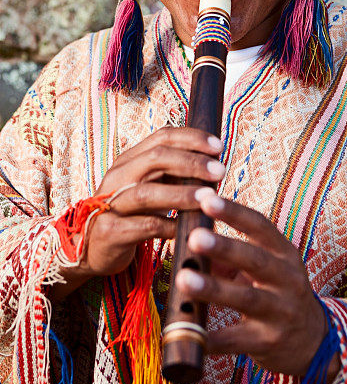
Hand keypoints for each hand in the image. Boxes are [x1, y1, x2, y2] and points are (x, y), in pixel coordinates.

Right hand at [54, 128, 224, 297]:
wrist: (89, 247)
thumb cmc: (130, 214)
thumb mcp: (151, 187)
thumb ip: (176, 175)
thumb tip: (214, 165)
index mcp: (130, 160)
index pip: (162, 137)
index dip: (192, 138)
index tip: (219, 147)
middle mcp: (118, 176)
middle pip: (156, 158)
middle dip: (191, 162)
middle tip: (219, 171)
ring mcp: (110, 203)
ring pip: (147, 193)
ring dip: (181, 194)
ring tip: (208, 198)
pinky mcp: (109, 231)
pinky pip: (143, 226)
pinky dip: (169, 227)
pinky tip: (188, 229)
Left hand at [175, 189, 334, 377]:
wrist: (314, 340)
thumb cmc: (279, 293)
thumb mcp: (267, 268)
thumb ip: (231, 255)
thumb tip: (191, 239)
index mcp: (284, 254)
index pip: (260, 227)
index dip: (234, 212)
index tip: (207, 199)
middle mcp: (287, 280)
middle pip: (255, 260)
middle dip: (224, 248)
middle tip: (194, 237)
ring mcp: (280, 312)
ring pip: (246, 299)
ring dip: (213, 288)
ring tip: (183, 278)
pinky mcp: (268, 342)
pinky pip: (235, 340)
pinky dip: (211, 337)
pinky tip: (189, 331)